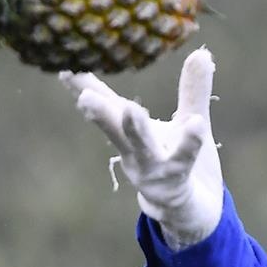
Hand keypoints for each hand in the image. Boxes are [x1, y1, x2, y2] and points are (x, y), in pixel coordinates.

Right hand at [59, 48, 223, 249]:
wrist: (192, 213)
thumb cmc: (183, 164)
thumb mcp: (189, 122)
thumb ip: (192, 91)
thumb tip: (202, 53)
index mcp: (133, 135)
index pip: (107, 106)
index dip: (86, 88)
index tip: (64, 68)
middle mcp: (135, 152)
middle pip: (114, 128)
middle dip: (99, 111)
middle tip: (84, 94)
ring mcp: (152, 170)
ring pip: (141, 148)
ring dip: (134, 129)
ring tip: (131, 109)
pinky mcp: (174, 184)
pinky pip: (181, 162)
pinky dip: (188, 144)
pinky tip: (196, 124)